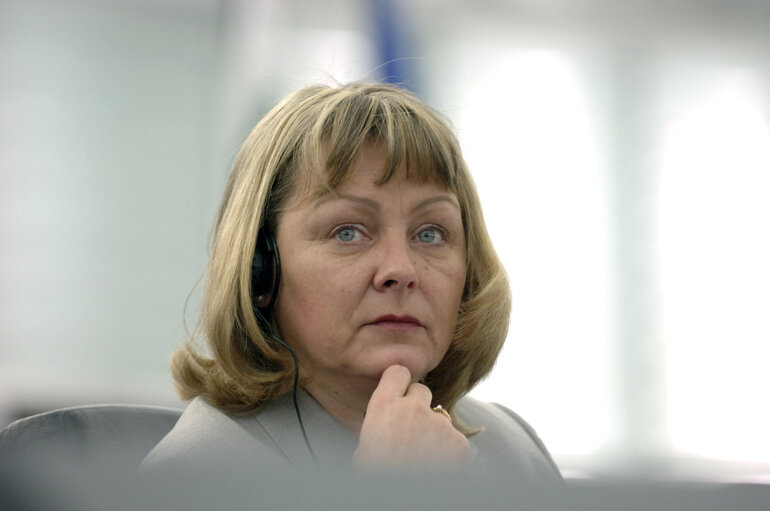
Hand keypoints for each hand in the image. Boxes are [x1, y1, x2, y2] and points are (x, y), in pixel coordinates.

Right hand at [353, 365, 469, 472]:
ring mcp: (438, 423)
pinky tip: (437, 467)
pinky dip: (449, 451)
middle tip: (412, 430)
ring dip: (433, 431)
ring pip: (439, 417)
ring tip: (423, 457)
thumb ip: (380, 424)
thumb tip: (386, 423)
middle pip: (421, 390)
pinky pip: (454, 438)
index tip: (400, 390)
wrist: (403, 502)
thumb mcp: (364, 447)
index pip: (397, 372)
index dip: (399, 381)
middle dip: (418, 406)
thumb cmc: (377, 477)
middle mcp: (412, 408)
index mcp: (383, 407)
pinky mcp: (459, 441)